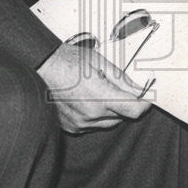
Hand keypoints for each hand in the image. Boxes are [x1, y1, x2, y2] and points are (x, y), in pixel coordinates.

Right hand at [36, 42, 151, 134]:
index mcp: (100, 97)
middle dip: (124, 104)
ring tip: (96, 91)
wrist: (41, 67)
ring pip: (108, 122)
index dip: (144, 104)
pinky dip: (94, 115)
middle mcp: (91, 114)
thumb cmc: (67, 61)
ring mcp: (80, 123)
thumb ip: (122, 79)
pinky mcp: (71, 127)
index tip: (145, 98)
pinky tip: (85, 99)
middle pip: (122, 116)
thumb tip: (139, 89)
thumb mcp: (100, 62)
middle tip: (114, 87)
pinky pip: (92, 125)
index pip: (134, 110)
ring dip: (109, 111)